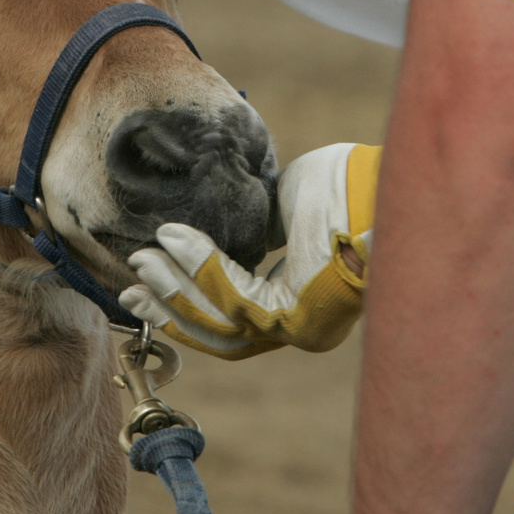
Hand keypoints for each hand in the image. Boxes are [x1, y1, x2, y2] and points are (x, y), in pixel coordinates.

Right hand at [121, 143, 379, 358]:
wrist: (384, 179)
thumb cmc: (346, 186)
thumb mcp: (282, 208)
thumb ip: (250, 231)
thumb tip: (210, 229)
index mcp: (300, 303)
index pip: (231, 319)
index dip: (183, 304)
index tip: (144, 282)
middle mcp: (302, 325)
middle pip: (219, 334)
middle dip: (170, 308)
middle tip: (129, 287)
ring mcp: (303, 325)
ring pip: (221, 320)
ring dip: (176, 288)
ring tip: (146, 258)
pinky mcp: (301, 314)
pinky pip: (234, 297)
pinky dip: (199, 268)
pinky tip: (174, 240)